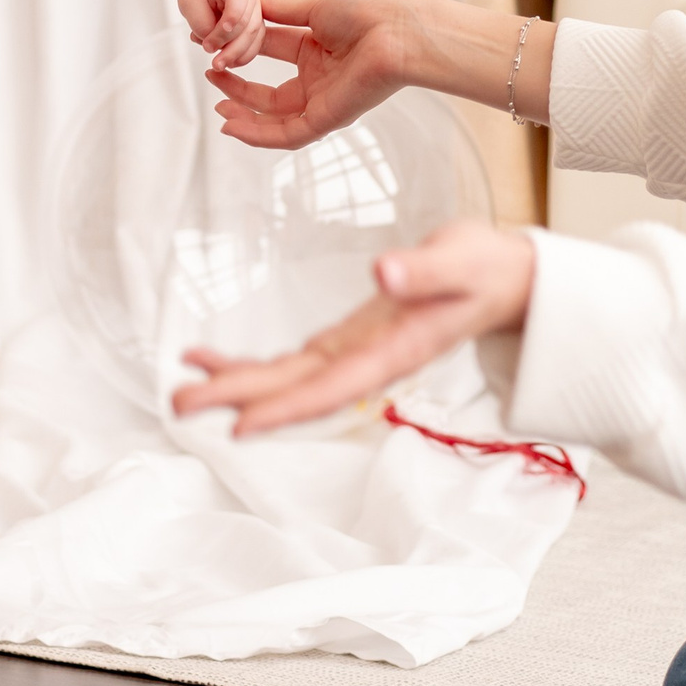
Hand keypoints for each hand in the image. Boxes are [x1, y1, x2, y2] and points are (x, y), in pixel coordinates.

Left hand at [170, 219, 535, 434]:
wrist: (505, 280)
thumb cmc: (485, 270)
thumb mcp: (461, 261)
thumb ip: (424, 271)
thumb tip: (383, 273)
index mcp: (395, 352)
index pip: (332, 387)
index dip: (287, 408)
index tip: (241, 423)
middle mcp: (369, 363)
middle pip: (297, 389)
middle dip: (240, 399)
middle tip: (180, 404)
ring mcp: (356, 355)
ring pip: (289, 380)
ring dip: (236, 386)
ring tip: (183, 386)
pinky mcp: (348, 342)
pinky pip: (294, 362)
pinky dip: (252, 364)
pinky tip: (212, 358)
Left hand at [176, 0, 264, 71]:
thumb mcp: (189, 1)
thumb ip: (201, 23)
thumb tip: (213, 46)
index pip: (238, 5)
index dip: (229, 23)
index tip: (214, 40)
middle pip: (249, 26)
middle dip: (231, 48)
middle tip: (214, 63)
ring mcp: (256, 12)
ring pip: (255, 38)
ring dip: (237, 55)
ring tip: (218, 65)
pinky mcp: (254, 26)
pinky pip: (254, 44)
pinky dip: (241, 56)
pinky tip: (228, 63)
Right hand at [208, 0, 413, 147]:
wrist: (399, 31)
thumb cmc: (368, 12)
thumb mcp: (312, 7)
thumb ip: (276, 7)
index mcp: (316, 49)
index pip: (269, 53)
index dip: (240, 50)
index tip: (213, 44)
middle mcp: (319, 78)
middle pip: (269, 92)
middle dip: (238, 89)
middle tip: (211, 75)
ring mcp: (323, 101)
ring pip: (275, 119)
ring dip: (244, 117)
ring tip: (218, 109)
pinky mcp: (328, 119)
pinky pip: (288, 135)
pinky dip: (259, 135)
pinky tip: (232, 128)